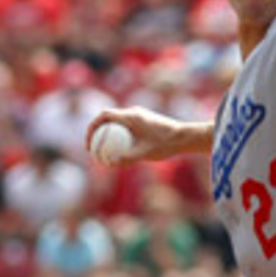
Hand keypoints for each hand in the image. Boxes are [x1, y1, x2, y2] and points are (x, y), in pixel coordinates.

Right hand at [86, 108, 212, 162]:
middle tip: (92, 149)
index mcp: (131, 115)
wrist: (185, 137)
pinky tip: (119, 151)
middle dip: (96, 132)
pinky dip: (118, 136)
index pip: (103, 116)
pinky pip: (125, 127)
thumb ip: (127, 158)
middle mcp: (133, 112)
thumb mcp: (145, 154)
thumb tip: (110, 164)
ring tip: (103, 151)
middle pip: (107, 118)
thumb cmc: (166, 144)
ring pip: (116, 123)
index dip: (91, 127)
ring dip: (107, 134)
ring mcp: (139, 115)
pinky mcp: (144, 120)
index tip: (89, 143)